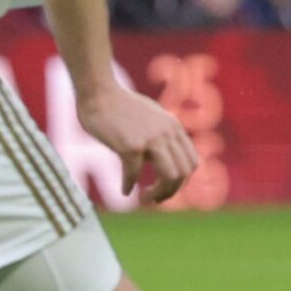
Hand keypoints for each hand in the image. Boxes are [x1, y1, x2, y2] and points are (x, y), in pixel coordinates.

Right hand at [78, 82, 198, 202]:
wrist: (98, 92)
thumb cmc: (119, 106)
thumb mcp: (150, 116)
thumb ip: (161, 133)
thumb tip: (164, 157)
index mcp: (174, 127)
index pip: (192, 163)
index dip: (182, 182)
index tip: (165, 188)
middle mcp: (167, 133)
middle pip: (183, 173)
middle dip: (171, 192)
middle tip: (154, 198)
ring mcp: (151, 139)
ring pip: (170, 177)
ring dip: (158, 193)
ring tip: (145, 198)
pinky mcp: (131, 145)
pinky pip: (134, 174)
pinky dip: (129, 186)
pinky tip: (124, 191)